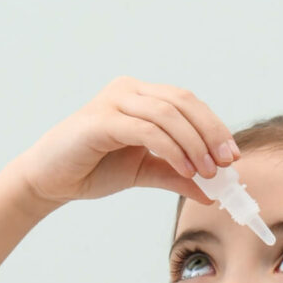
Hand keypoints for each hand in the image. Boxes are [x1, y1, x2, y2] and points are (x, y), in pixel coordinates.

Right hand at [12, 76, 238, 205]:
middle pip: (183, 102)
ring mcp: (113, 101)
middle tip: (225, 164)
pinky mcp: (100, 120)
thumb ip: (176, 176)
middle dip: (210, 133)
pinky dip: (171, 149)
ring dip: (193, 144)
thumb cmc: (93, 169)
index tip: (232, 156)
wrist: (50, 181)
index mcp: (140, 95)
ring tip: (206, 172)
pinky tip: (185, 170)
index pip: (188, 102)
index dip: (214, 126)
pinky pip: (147, 130)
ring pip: (168, 114)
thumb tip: (211, 192)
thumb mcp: (144, 172)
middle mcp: (128, 90)